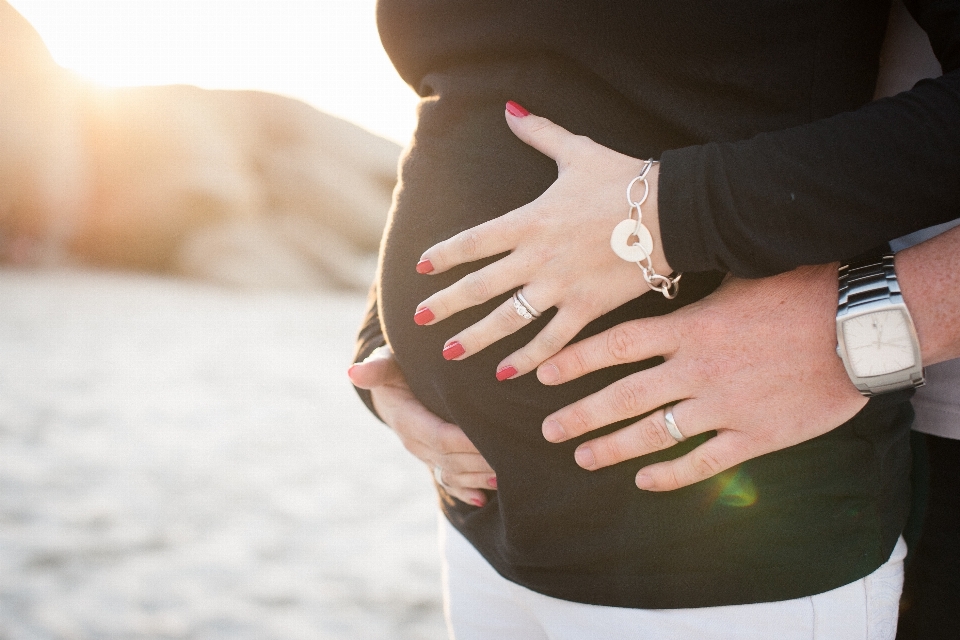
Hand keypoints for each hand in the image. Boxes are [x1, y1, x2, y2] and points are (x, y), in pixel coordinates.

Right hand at [348, 346, 496, 505]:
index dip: (465, 441)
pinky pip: (448, 481)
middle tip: (513, 455)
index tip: (491, 436)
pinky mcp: (434, 460)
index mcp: (406, 420)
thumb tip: (353, 372)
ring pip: (453, 472)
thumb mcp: (386, 364)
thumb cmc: (395, 368)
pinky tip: (481, 498)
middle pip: (450, 458)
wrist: (390, 388)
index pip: (438, 436)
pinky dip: (465, 491)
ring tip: (507, 474)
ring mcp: (424, 455)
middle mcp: (415, 443)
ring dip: (478, 477)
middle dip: (480, 460)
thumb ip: (377, 368)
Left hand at [413, 102, 671, 379]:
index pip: (474, 241)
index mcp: (530, 220)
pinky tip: (507, 374)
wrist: (672, 212)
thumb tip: (510, 108)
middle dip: (446, 304)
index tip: (421, 268)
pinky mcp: (587, 308)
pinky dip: (529, 359)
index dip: (444, 255)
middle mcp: (538, 257)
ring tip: (450, 352)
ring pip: (509, 319)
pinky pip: (551, 340)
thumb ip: (539, 133)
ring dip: (476, 337)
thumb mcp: (578, 151)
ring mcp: (561, 286)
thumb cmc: (625, 179)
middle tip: (418, 319)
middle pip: (480, 286)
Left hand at [537, 265, 868, 490]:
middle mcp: (697, 369)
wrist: (859, 326)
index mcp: (690, 328)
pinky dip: (670, 474)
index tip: (543, 374)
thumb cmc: (802, 292)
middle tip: (549, 430)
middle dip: (580, 415)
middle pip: (623, 397)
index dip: (575, 362)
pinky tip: (644, 480)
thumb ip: (696, 291)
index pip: (615, 346)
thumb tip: (659, 271)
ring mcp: (724, 406)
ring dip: (613, 448)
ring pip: (655, 433)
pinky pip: (703, 462)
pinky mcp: (755, 436)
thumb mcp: (740, 278)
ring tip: (583, 457)